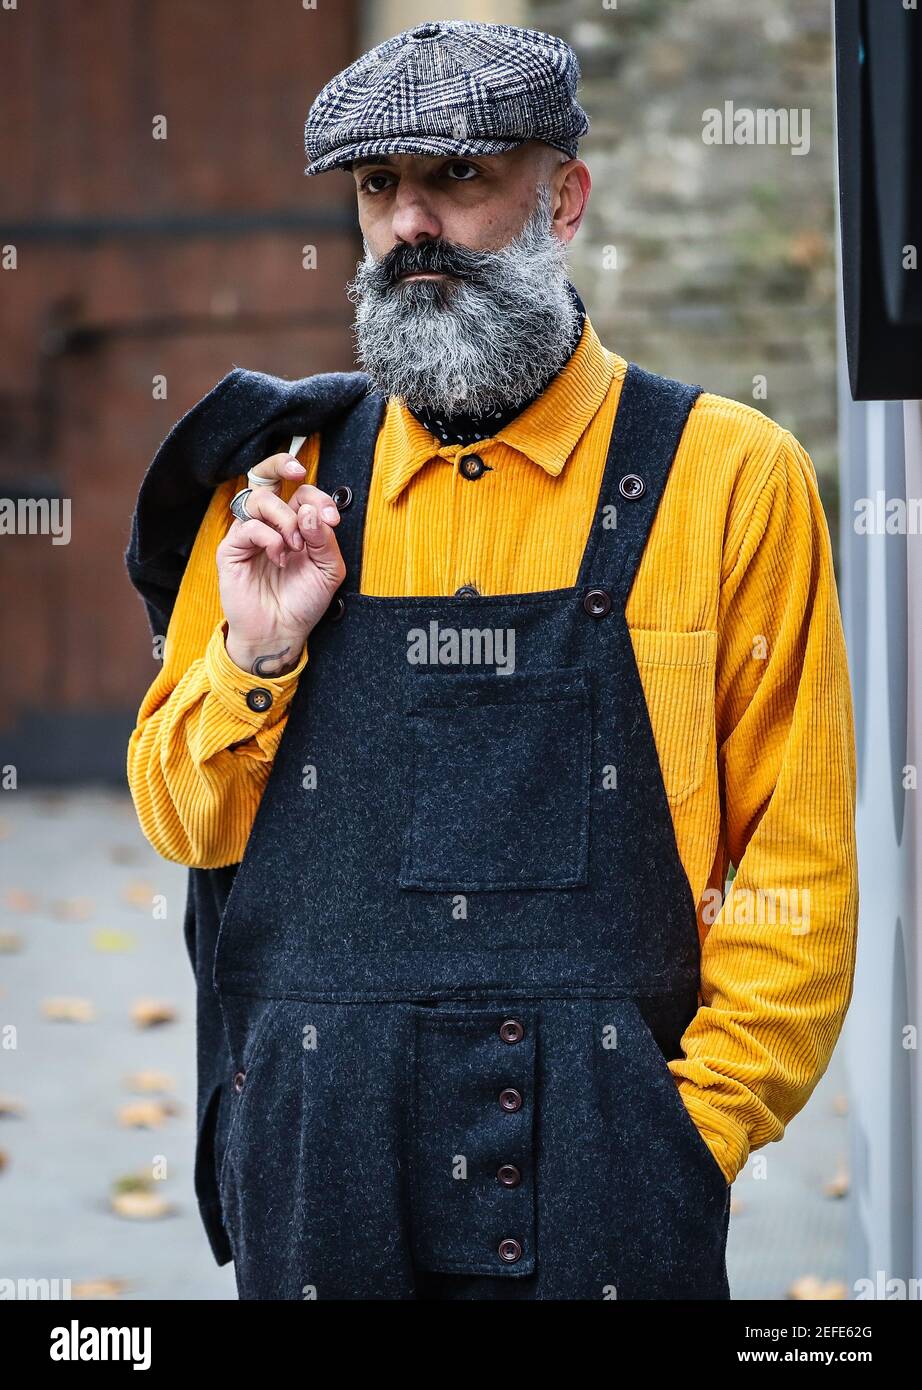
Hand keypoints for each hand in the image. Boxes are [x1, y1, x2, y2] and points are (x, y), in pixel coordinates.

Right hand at [216, 452, 345, 674]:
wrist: (283, 632)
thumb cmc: (304, 601)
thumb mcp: (329, 570)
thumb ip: (325, 539)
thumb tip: (309, 511)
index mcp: (295, 524)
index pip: (301, 492)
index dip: (318, 496)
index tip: (332, 519)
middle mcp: (270, 524)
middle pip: (266, 475)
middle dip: (281, 463)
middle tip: (298, 472)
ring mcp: (249, 535)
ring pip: (258, 498)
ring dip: (284, 516)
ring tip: (295, 544)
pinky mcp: (232, 550)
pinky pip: (248, 526)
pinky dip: (270, 538)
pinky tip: (280, 557)